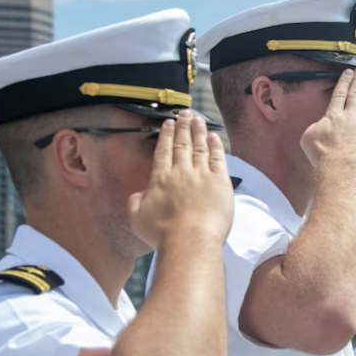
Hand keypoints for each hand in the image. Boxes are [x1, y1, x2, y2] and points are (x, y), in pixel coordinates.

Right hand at [128, 112, 232, 249]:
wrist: (191, 241)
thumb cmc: (163, 234)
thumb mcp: (137, 218)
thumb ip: (135, 203)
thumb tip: (138, 194)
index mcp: (160, 178)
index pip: (163, 151)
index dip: (166, 135)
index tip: (168, 123)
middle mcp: (181, 172)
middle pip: (182, 144)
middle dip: (183, 127)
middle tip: (184, 114)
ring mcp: (202, 175)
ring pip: (200, 147)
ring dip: (198, 132)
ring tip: (197, 119)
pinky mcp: (220, 182)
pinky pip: (218, 158)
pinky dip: (215, 146)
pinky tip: (214, 137)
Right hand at [300, 66, 355, 169]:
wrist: (341, 166)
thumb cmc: (322, 155)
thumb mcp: (308, 137)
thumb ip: (315, 127)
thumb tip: (320, 125)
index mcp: (333, 115)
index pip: (339, 94)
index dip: (344, 81)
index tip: (348, 72)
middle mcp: (350, 115)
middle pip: (355, 93)